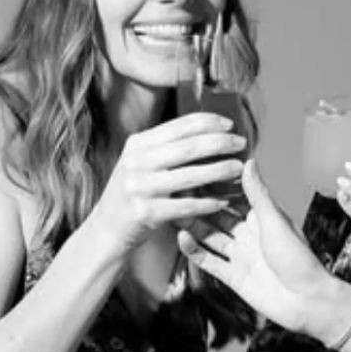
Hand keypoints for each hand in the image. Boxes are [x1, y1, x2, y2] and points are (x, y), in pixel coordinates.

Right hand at [90, 112, 246, 257]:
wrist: (107, 228)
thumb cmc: (136, 193)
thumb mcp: (142, 162)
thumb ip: (167, 148)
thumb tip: (209, 132)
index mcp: (138, 144)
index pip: (179, 126)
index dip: (209, 122)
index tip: (230, 124)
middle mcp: (136, 162)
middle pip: (188, 147)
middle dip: (220, 143)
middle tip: (243, 144)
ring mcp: (139, 187)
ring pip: (190, 176)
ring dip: (220, 171)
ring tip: (240, 169)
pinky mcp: (145, 213)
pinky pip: (185, 206)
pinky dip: (208, 203)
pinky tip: (224, 201)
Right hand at [178, 160, 332, 333]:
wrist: (305, 301)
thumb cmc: (298, 259)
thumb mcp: (275, 222)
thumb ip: (258, 195)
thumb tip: (248, 162)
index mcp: (263, 219)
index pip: (235, 198)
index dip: (217, 186)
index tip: (196, 171)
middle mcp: (249, 236)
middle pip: (218, 217)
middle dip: (199, 205)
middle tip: (175, 189)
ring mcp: (240, 256)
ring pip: (210, 237)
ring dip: (192, 225)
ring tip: (171, 210)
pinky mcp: (233, 276)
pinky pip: (209, 261)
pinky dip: (194, 250)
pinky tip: (181, 237)